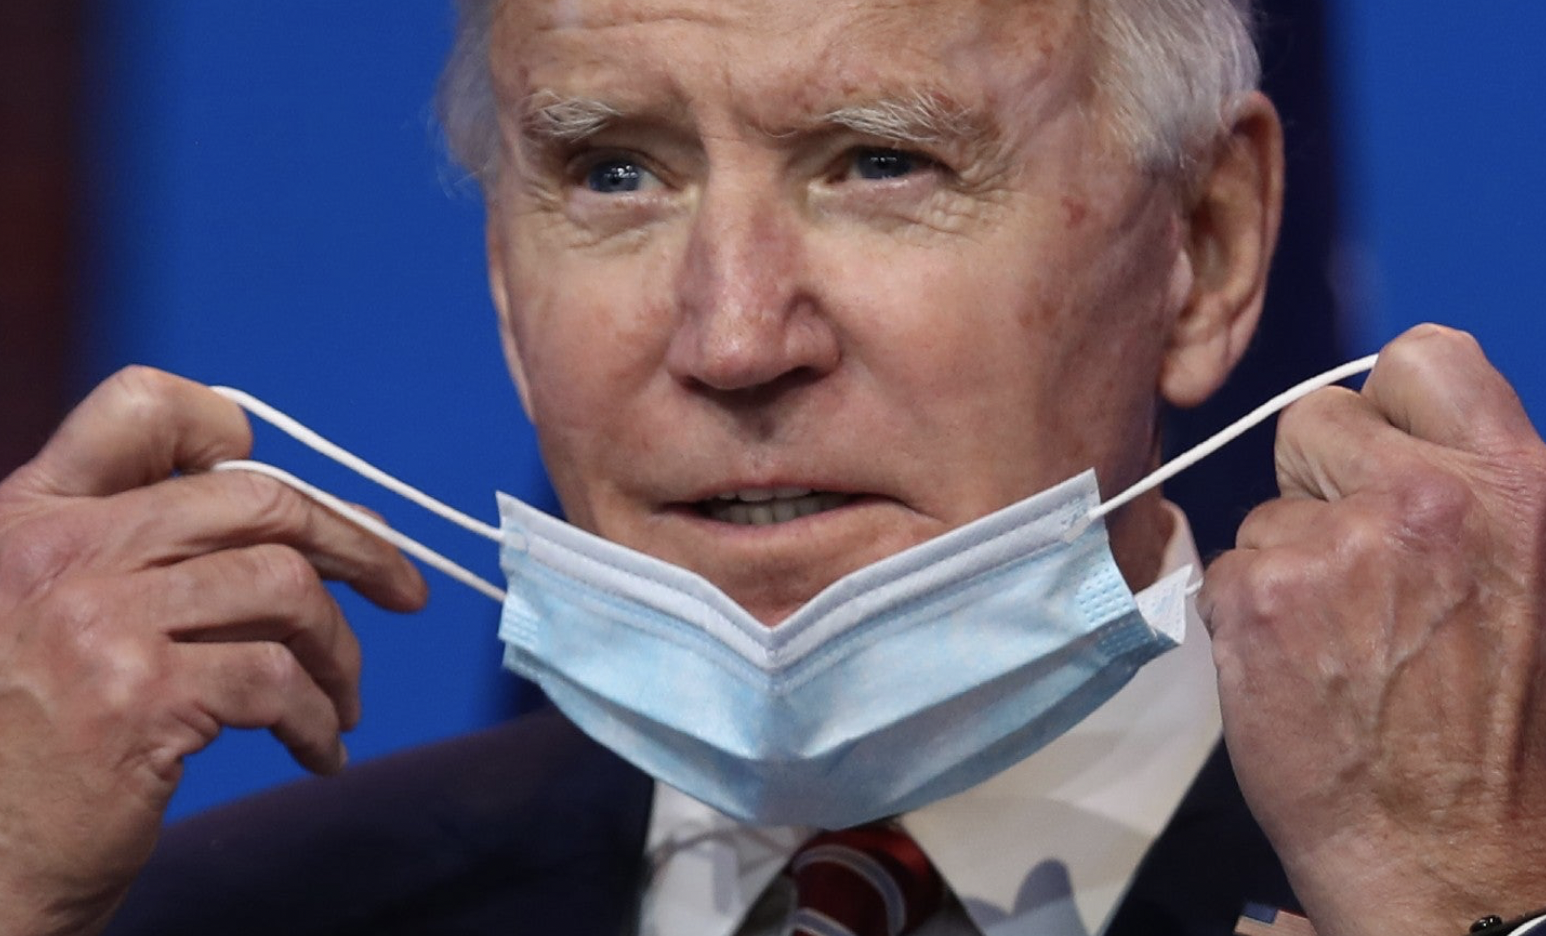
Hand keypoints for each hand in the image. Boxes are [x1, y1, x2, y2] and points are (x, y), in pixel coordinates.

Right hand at [0, 367, 426, 935]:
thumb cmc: (22, 750)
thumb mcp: (43, 617)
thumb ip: (135, 556)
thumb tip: (297, 522)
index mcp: (28, 516)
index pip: (140, 406)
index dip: (229, 431)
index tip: (290, 495)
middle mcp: (55, 552)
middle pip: (254, 498)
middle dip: (352, 542)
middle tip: (401, 588)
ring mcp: (95, 622)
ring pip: (285, 586)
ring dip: (339, 649)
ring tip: (344, 700)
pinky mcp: (138, 699)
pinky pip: (279, 681)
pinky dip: (320, 719)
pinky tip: (321, 750)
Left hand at [1202, 325, 1545, 935]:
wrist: (1456, 857)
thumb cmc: (1497, 727)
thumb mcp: (1529, 576)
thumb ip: (1471, 493)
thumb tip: (1404, 437)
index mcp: (1513, 481)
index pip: (1423, 356)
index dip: (1391, 405)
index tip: (1384, 451)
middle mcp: (1426, 498)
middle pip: (1315, 417)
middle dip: (1321, 479)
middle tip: (1356, 564)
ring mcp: (1333, 546)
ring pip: (1266, 506)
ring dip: (1287, 557)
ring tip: (1339, 637)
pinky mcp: (1257, 597)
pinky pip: (1227, 566)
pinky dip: (1248, 611)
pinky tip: (1296, 665)